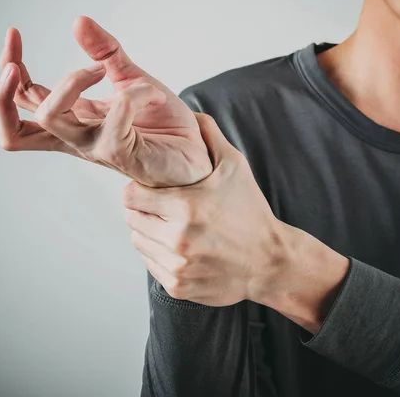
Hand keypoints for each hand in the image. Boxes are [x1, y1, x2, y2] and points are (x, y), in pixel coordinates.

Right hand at [0, 17, 211, 186]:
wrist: (195, 155)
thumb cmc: (163, 127)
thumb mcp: (131, 78)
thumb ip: (105, 53)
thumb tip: (78, 21)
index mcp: (74, 119)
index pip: (22, 101)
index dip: (8, 68)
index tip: (14, 32)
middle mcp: (77, 137)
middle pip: (13, 132)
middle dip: (3, 92)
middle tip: (15, 64)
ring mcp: (97, 147)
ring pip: (53, 118)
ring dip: (71, 81)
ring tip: (100, 71)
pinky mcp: (123, 154)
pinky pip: (115, 119)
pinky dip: (134, 94)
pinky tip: (152, 92)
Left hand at [122, 113, 348, 331]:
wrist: (269, 261)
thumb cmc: (250, 211)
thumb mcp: (235, 167)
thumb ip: (208, 136)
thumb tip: (189, 113)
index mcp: (186, 206)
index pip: (130, 196)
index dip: (137, 191)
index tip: (150, 191)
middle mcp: (178, 239)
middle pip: (130, 219)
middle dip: (143, 211)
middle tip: (163, 208)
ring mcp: (177, 266)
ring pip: (138, 242)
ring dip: (149, 233)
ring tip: (173, 227)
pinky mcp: (177, 286)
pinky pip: (150, 264)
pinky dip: (159, 255)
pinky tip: (181, 248)